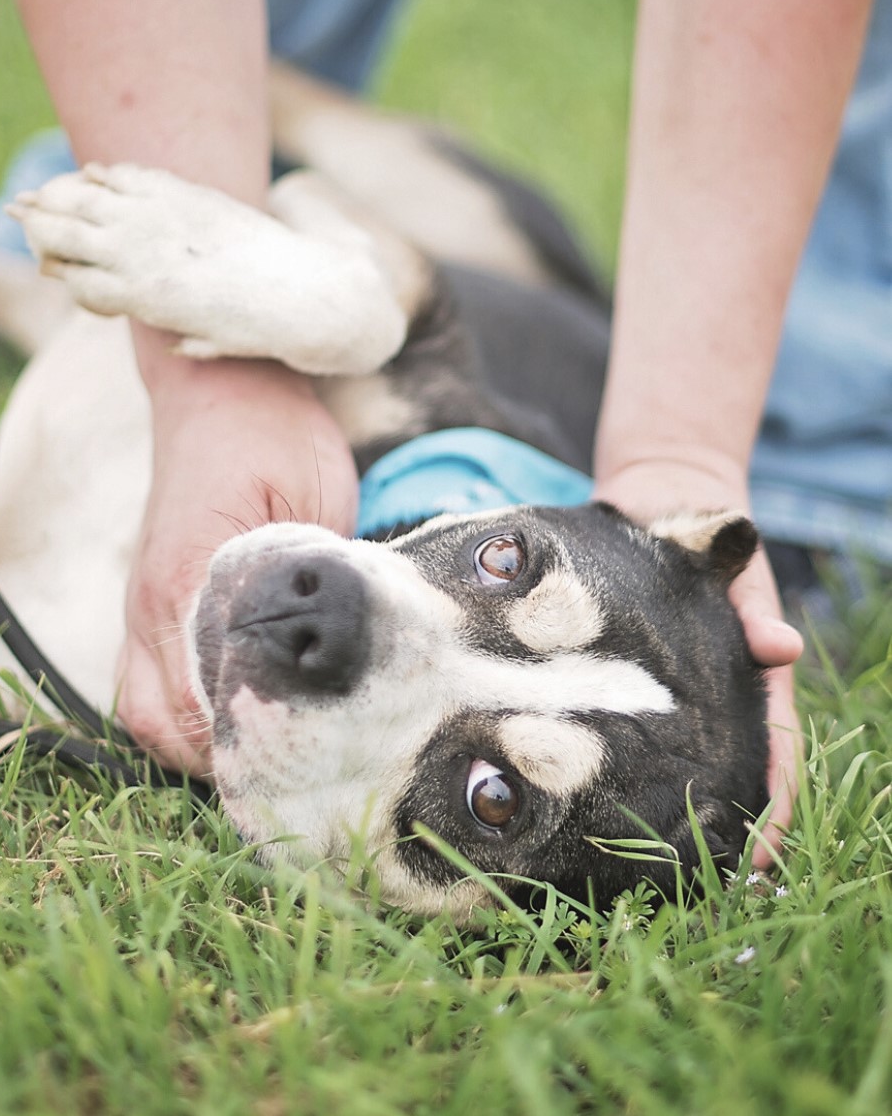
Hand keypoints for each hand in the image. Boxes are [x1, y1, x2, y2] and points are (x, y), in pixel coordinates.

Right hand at [115, 343, 358, 774]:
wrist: (219, 385)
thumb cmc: (272, 433)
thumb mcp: (312, 499)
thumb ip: (310, 585)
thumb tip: (335, 659)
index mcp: (184, 581)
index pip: (200, 703)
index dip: (251, 750)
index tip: (305, 772)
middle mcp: (147, 604)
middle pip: (161, 726)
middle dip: (223, 764)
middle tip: (292, 777)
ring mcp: (139, 604)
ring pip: (144, 714)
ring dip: (194, 747)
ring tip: (261, 758)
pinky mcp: (148, 600)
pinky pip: (143, 683)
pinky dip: (179, 717)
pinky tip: (228, 720)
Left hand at [595, 458, 803, 868]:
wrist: (661, 493)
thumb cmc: (708, 531)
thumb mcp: (737, 566)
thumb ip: (756, 607)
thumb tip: (782, 646)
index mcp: (755, 673)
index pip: (778, 753)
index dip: (776, 807)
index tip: (764, 857)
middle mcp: (719, 689)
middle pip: (733, 772)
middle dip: (726, 830)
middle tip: (704, 887)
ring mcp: (678, 684)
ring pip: (684, 758)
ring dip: (677, 810)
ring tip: (653, 867)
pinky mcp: (635, 670)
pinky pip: (634, 724)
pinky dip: (630, 764)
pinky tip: (599, 799)